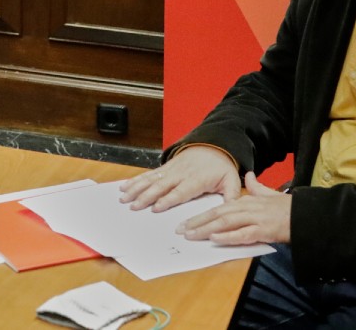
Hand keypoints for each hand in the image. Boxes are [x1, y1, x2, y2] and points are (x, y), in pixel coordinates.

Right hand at [119, 145, 242, 211]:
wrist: (213, 145)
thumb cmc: (221, 166)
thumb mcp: (231, 180)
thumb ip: (231, 195)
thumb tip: (230, 209)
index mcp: (197, 179)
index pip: (180, 191)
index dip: (168, 199)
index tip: (156, 207)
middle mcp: (181, 174)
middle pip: (161, 186)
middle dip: (146, 196)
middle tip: (134, 206)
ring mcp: (171, 170)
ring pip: (151, 179)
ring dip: (137, 188)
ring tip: (124, 197)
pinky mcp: (165, 168)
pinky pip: (149, 174)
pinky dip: (136, 180)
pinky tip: (125, 187)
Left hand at [177, 172, 290, 244]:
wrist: (306, 216)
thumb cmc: (287, 208)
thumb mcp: (269, 193)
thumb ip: (256, 186)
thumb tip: (248, 175)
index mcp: (246, 201)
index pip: (218, 208)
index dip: (200, 215)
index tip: (186, 223)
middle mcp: (247, 208)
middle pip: (217, 215)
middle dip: (197, 222)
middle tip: (180, 230)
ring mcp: (255, 219)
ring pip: (225, 223)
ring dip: (206, 229)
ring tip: (191, 235)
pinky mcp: (263, 231)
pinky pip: (242, 234)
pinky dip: (227, 236)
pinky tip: (215, 238)